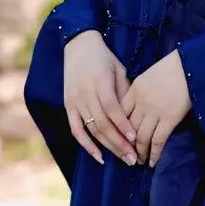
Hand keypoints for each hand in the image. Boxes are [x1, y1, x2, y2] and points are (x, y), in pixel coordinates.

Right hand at [63, 30, 137, 165]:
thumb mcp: (119, 69)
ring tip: (124, 159)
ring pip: (91, 130)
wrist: (78, 46)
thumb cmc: (104, 58)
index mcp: (99, 82)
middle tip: (134, 158)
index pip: (112, 109)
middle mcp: (85, 94)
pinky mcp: (68, 106)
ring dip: (108, 147)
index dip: (123, 125)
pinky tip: (99, 157)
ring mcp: (75, 101)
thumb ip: (125, 92)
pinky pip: (76, 130)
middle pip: (102, 124)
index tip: (136, 139)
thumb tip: (135, 117)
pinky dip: (86, 145)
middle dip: (119, 143)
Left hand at [120, 49, 191, 166]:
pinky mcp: (170, 118)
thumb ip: (140, 92)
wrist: (191, 64)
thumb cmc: (173, 68)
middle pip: (128, 128)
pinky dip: (154, 153)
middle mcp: (142, 102)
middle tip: (127, 155)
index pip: (120, 114)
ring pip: (141, 138)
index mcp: (135, 90)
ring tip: (139, 161)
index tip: (118, 139)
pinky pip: (158, 140)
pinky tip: (152, 162)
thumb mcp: (149, 76)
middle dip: (126, 145)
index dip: (118, 129)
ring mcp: (155, 111)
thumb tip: (136, 109)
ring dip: (140, 152)